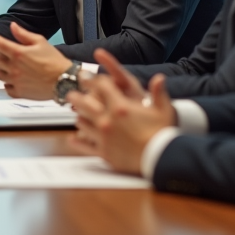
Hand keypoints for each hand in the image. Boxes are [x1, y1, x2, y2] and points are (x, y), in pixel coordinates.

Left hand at [0, 22, 72, 99]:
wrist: (64, 80)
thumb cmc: (54, 61)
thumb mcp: (40, 42)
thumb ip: (23, 34)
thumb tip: (12, 26)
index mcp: (18, 53)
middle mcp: (14, 67)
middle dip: (1, 55)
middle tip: (11, 55)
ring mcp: (15, 81)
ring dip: (4, 69)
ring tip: (15, 68)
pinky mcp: (19, 92)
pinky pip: (6, 87)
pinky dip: (8, 83)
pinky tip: (16, 80)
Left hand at [66, 49, 176, 173]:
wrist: (161, 158)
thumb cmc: (163, 133)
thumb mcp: (163, 110)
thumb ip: (159, 92)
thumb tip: (159, 77)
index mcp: (120, 107)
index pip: (101, 86)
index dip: (93, 79)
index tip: (87, 76)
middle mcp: (108, 120)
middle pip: (84, 103)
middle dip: (76, 96)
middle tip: (70, 94)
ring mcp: (103, 137)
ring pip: (82, 123)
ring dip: (79, 117)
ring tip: (76, 114)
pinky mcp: (104, 152)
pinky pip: (85, 146)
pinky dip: (77, 142)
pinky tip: (72, 139)